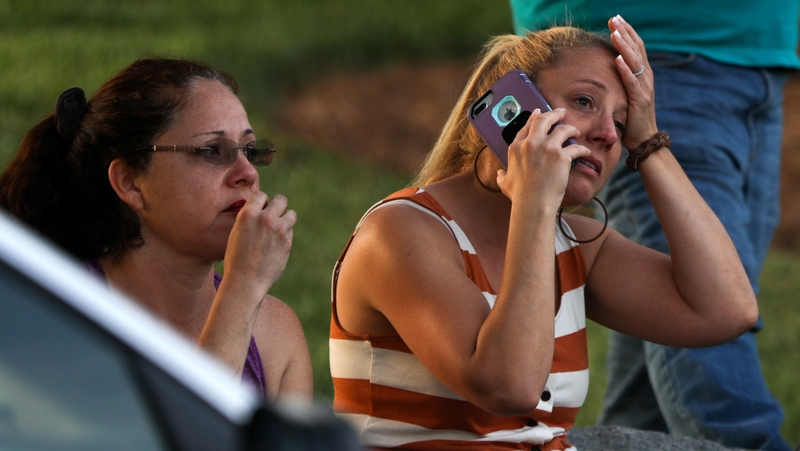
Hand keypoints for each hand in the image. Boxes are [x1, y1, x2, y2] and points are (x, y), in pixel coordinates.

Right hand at [223, 191, 296, 297]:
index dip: (262, 203)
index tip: (260, 211)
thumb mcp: (237, 232)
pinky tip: (275, 246)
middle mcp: (265, 218)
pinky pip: (290, 231)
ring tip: (277, 229)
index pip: (261, 195)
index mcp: (247, 214)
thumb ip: (251, 218)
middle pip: (281, 200)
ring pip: (291, 214)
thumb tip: (265, 208)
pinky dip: (285, 235)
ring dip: (286, 219)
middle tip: (273, 217)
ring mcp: (278, 229)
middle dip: (278, 207)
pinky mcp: (287, 241)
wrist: (245, 281)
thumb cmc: (237, 258)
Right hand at [496, 108, 589, 210]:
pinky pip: (576, 147)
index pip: (526, 127)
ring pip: (562, 129)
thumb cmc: (519, 196)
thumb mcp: (505, 183)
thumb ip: (502, 175)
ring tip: (576, 131)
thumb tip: (499, 173)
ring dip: (571, 128)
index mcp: (516, 148)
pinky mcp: (561, 156)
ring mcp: (547, 148)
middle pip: (543, 120)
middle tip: (561, 112)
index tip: (539, 113)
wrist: (533, 204)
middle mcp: (530, 144)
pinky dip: (582, 149)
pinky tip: (586, 152)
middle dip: (553, 113)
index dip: (533, 118)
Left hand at [608, 15, 657, 149]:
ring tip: (614, 33)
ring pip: (635, 62)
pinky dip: (625, 70)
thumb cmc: (632, 118)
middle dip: (625, 32)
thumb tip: (611, 65)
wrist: (644, 139)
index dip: (627, 32)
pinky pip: (632, 83)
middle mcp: (646, 78)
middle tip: (614, 18)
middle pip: (637, 49)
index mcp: (643, 75)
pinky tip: (618, 59)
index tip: (616, 19)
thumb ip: (623, 80)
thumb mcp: (627, 94)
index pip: (636, 47)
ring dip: (624, 46)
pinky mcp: (640, 101)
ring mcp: (645, 89)